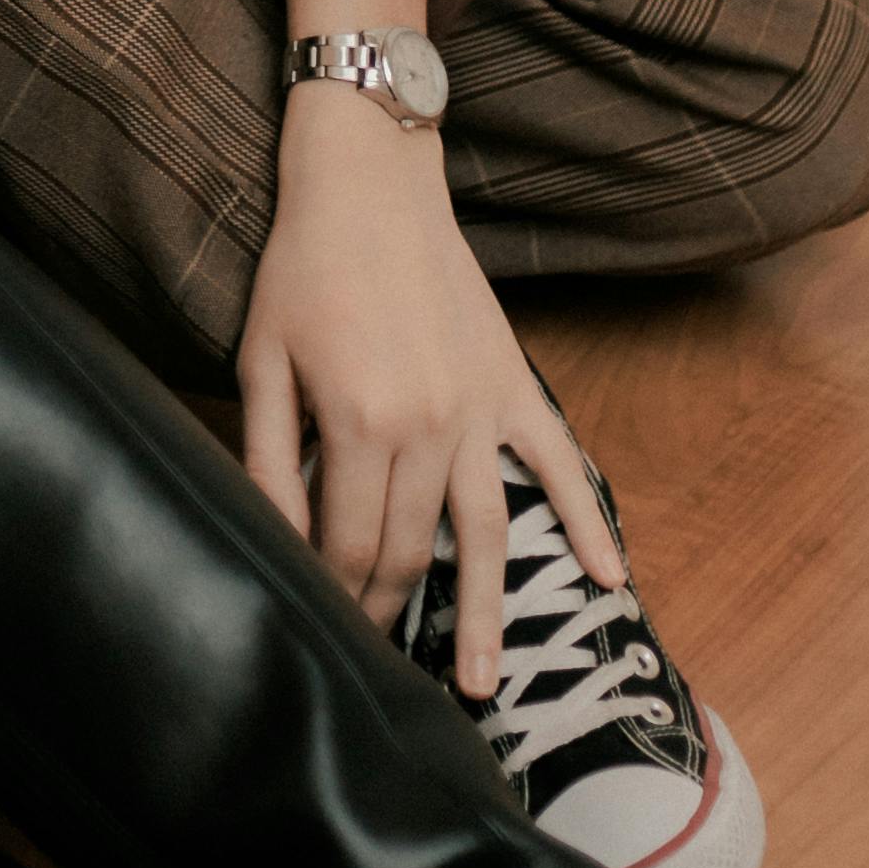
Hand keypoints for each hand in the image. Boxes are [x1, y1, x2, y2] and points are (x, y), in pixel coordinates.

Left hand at [236, 88, 625, 689]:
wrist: (369, 183)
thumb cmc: (301, 270)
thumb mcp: (263, 362)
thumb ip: (271, 459)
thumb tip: (272, 541)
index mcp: (360, 423)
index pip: (350, 543)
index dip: (334, 593)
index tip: (323, 628)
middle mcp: (429, 426)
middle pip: (410, 549)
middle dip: (386, 612)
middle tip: (375, 663)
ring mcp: (479, 409)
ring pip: (486, 533)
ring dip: (480, 613)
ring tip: (480, 684)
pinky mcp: (512, 384)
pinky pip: (556, 463)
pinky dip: (586, 520)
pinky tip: (605, 579)